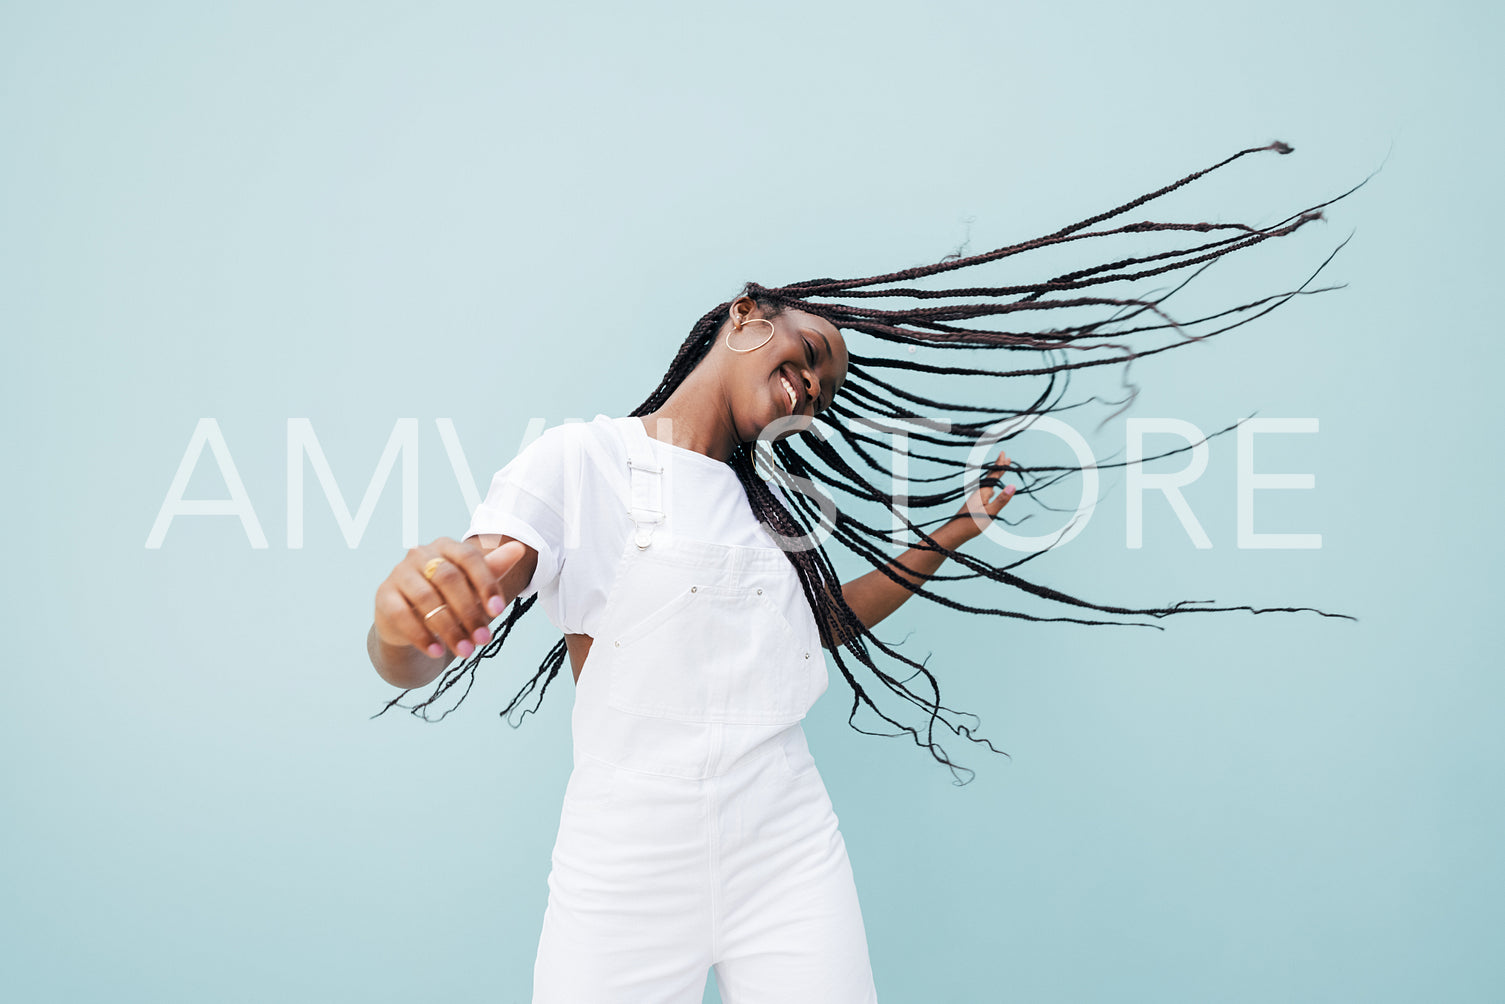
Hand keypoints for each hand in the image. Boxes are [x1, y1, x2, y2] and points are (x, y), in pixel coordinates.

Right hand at [373, 536, 531, 659]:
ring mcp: (399, 573)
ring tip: (465, 652)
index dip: (486, 584)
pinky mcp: (384, 595)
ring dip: (449, 628)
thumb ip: (493, 568)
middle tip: (484, 639)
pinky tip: (437, 652)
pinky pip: (402, 615)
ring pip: (426, 599)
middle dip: (469, 612)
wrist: (411, 620)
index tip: (499, 612)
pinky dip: (421, 636)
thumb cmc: (449, 597)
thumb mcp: (472, 585)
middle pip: (448, 579)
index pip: (469, 558)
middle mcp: (420, 554)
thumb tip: (519, 548)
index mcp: (446, 546)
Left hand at [944, 448, 1015, 546]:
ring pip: (988, 484)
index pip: (994, 475)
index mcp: (983, 492)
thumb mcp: (990, 513)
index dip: (999, 465)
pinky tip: (992, 491)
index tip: (1004, 453)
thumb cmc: (972, 524)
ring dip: (995, 476)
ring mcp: (976, 498)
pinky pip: (985, 491)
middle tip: (1005, 457)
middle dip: (998, 467)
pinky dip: (991, 487)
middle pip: (990, 476)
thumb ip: (1001, 500)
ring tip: (1000, 471)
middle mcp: (978, 492)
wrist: (955, 532)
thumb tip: (1013, 485)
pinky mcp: (974, 504)